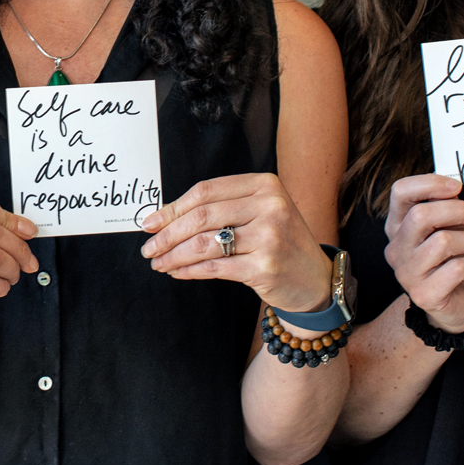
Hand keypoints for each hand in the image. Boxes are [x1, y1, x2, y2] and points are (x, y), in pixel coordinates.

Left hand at [139, 174, 331, 315]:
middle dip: (167, 233)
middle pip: (201, 216)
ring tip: (158, 262)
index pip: (206, 191)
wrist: (314, 279)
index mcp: (265, 185)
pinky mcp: (264, 267)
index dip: (172, 207)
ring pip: (204, 243)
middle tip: (148, 247)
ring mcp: (269, 237)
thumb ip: (221, 208)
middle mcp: (270, 207)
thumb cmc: (279, 242)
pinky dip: (189, 271)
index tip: (149, 223)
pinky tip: (177, 272)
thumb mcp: (259, 213)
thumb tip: (164, 215)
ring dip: (173, 255)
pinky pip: (214, 267)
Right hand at [382, 173, 463, 333]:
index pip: (400, 192)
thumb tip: (454, 190)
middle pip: (421, 215)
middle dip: (460, 210)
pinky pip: (456, 268)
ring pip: (443, 242)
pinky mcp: (424, 295)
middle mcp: (396, 249)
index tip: (457, 186)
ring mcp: (406, 273)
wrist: (453, 308)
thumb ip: (446, 210)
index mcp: (397, 227)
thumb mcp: (449, 229)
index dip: (429, 183)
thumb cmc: (451, 262)